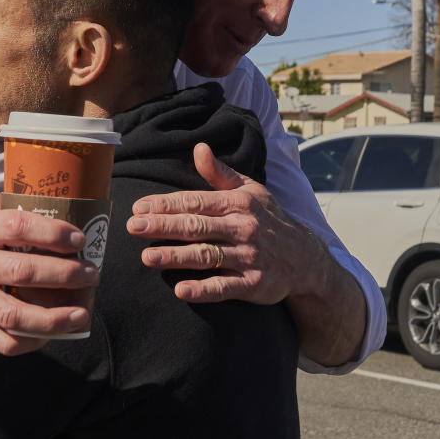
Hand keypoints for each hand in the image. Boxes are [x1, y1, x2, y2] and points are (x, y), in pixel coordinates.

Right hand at [0, 192, 97, 355]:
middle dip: (65, 275)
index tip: (79, 239)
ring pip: (13, 315)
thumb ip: (4, 207)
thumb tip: (49, 207)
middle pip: (22, 273)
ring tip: (81, 314)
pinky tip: (50, 335)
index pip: (18, 228)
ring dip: (53, 318)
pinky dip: (28, 343)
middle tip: (91, 274)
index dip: (53, 233)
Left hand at [126, 143, 328, 305]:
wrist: (307, 258)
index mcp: (237, 203)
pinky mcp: (254, 284)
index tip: (138, 207)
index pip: (195, 201)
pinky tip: (180, 290)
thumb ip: (220, 173)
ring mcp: (248, 257)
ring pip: (207, 256)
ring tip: (147, 257)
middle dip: (163, 227)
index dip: (165, 204)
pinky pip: (225, 288)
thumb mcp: (250, 190)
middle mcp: (242, 228)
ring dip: (176, 257)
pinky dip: (203, 290)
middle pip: (196, 226)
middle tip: (133, 227)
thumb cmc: (269, 219)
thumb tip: (198, 148)